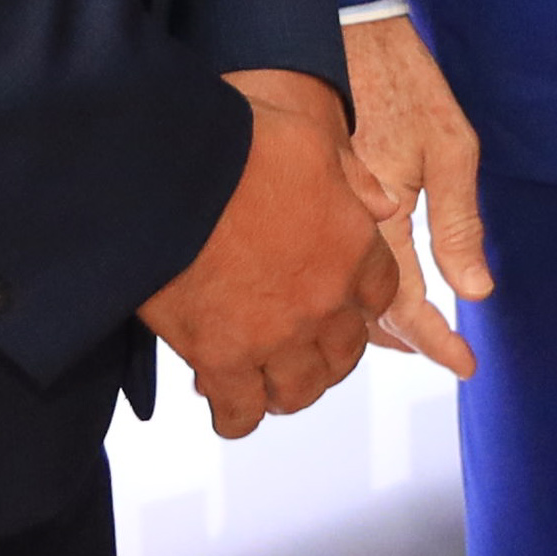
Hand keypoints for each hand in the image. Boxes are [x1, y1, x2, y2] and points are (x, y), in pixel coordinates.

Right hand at [139, 69, 401, 436]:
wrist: (170, 172)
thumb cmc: (238, 142)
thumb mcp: (312, 139)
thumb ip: (353, 177)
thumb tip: (386, 204)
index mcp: (353, 246)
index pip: (380, 296)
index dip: (361, 301)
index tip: (343, 301)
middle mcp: (325, 301)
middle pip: (345, 353)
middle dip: (328, 353)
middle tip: (304, 347)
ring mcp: (276, 337)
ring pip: (301, 391)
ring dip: (290, 389)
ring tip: (269, 381)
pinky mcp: (223, 360)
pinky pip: (242, 414)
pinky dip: (237, 416)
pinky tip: (226, 403)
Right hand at [342, 13, 492, 378]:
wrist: (346, 29)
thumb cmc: (404, 81)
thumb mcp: (449, 146)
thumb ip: (458, 222)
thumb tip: (475, 290)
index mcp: (378, 220)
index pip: (406, 305)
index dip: (437, 341)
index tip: (466, 364)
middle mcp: (339, 229)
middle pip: (360, 315)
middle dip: (404, 339)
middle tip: (443, 350)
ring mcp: (315, 217)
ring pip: (333, 296)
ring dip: (368, 321)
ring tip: (408, 331)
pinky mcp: (300, 201)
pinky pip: (316, 265)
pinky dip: (340, 289)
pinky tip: (361, 287)